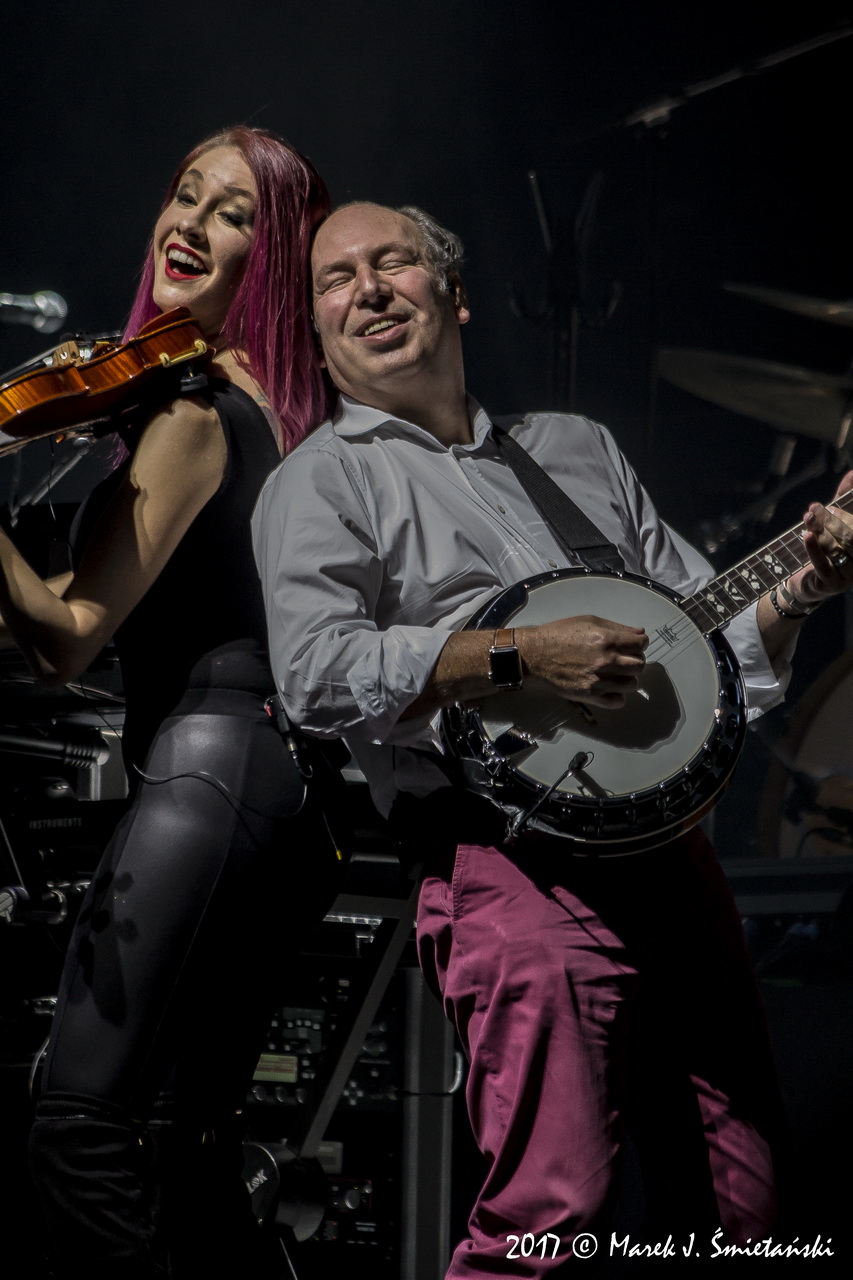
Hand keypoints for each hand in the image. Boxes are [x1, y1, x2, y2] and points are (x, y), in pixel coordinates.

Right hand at [518, 615, 647, 707]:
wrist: (536, 654)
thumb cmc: (559, 635)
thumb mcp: (589, 621)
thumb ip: (616, 627)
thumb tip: (639, 633)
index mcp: (607, 639)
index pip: (641, 643)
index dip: (640, 643)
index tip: (635, 645)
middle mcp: (606, 660)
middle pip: (639, 665)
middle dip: (635, 660)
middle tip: (625, 659)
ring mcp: (598, 679)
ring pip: (632, 684)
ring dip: (627, 678)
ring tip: (616, 674)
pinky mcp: (590, 694)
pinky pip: (618, 701)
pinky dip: (618, 695)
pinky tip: (610, 687)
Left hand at [789, 469, 852, 605]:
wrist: (807, 583)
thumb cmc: (825, 548)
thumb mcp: (834, 522)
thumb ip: (844, 499)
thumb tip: (852, 472)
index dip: (848, 514)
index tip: (831, 506)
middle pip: (851, 536)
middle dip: (832, 519)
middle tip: (815, 508)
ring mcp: (851, 575)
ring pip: (837, 548)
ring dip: (821, 530)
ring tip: (808, 516)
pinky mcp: (834, 585)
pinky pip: (824, 565)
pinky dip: (815, 549)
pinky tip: (806, 535)